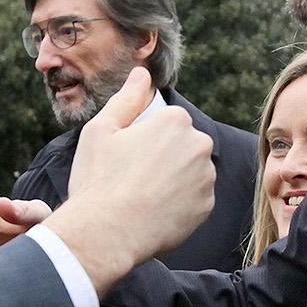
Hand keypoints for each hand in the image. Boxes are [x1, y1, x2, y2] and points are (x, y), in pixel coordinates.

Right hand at [42, 68, 216, 294]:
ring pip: (190, 172)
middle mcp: (199, 145)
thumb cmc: (99, 179)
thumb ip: (127, 99)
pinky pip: (194, 199)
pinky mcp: (207, 207)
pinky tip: (154, 212)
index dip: (144, 139)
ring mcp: (206, 178)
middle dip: (163, 157)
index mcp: (175, 120)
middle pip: (182, 145)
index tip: (127, 157)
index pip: (167, 122)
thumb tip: (142, 73)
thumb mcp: (101, 130)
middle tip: (133, 177)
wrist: (107, 233)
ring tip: (142, 196)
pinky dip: (178, 204)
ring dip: (173, 180)